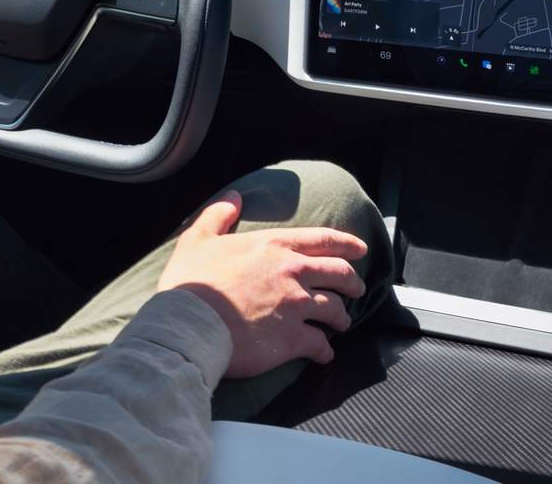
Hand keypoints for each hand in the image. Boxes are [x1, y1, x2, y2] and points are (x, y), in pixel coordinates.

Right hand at [156, 189, 369, 378]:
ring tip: (341, 324)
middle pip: (339, 273)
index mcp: (275, 245)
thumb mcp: (199, 238)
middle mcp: (293, 271)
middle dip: (353, 281)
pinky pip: (320, 344)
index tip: (361, 249)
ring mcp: (297, 306)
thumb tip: (233, 196)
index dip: (347, 244)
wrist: (190, 325)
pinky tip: (324, 355)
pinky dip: (325, 351)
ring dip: (342, 317)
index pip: (323, 240)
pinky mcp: (293, 339)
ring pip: (335, 309)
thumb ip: (218, 214)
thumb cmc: (191, 282)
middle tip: (357, 288)